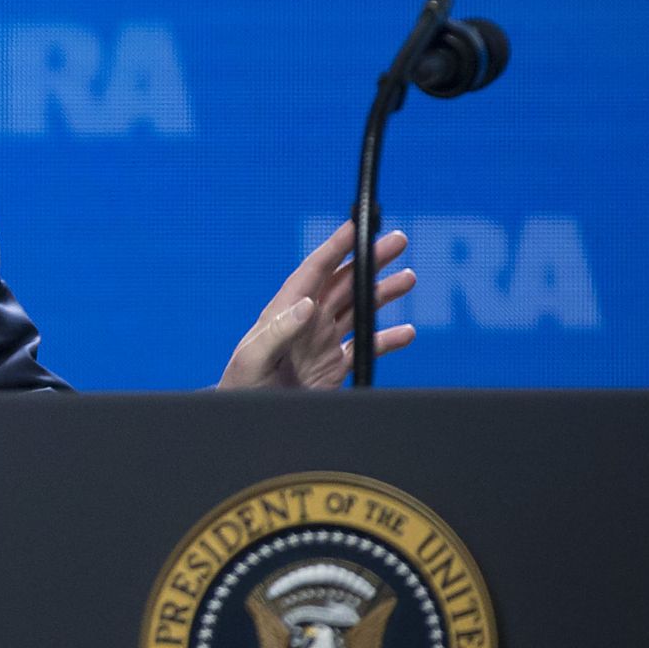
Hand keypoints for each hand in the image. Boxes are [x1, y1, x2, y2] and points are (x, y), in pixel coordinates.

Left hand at [219, 220, 416, 388]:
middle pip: (344, 283)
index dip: (336, 247)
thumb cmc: (240, 387)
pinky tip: (406, 332)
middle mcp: (307, 321)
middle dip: (370, 261)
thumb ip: (279, 331)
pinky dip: (387, 340)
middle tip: (398, 241)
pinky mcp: (335, 367)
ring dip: (382, 293)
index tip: (357, 226)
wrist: (244, 420)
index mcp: (285, 311)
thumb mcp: (253, 358)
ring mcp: (322, 342)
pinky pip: (365, 348)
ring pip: (358, 309)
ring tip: (408, 278)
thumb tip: (307, 303)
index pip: (314, 271)